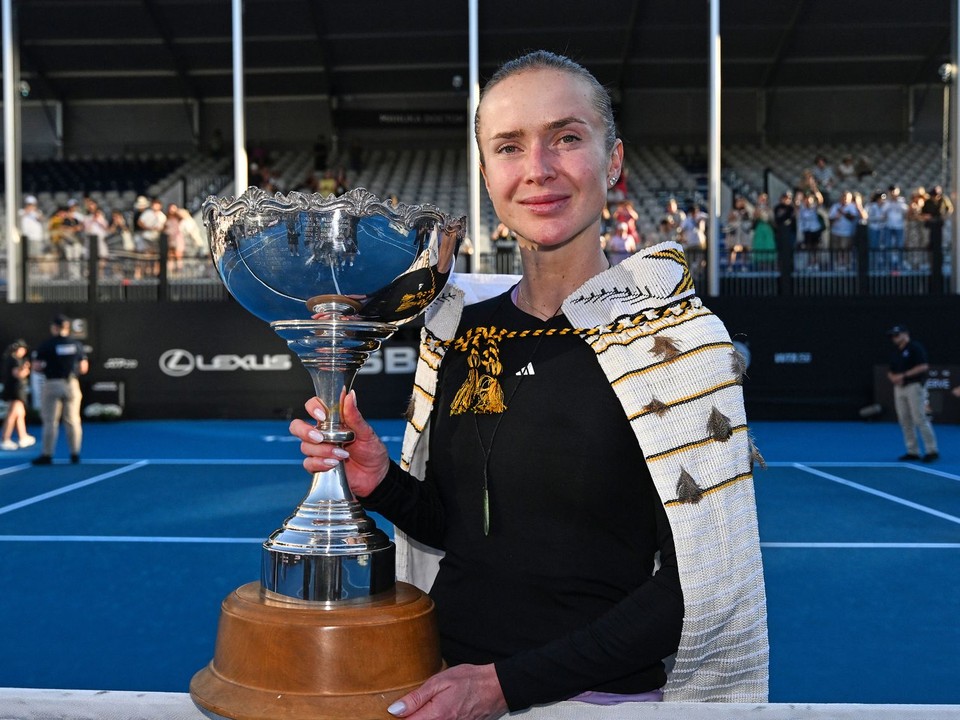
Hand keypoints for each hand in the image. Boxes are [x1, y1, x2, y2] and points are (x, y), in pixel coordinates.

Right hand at [288, 390, 389, 497]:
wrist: (376, 475)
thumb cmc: (371, 451)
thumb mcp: (366, 433)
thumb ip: (355, 416)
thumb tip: (350, 395)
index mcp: (333, 421)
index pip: (313, 407)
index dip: (313, 408)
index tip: (322, 415)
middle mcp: (322, 434)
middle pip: (298, 426)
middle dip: (305, 431)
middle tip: (320, 437)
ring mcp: (319, 450)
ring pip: (305, 446)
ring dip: (322, 450)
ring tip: (341, 454)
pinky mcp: (319, 466)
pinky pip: (309, 463)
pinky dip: (320, 463)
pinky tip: (334, 463)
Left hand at [386, 664, 507, 719]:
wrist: (496, 688)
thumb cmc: (469, 680)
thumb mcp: (440, 681)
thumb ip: (416, 698)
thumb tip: (394, 710)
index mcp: (436, 716)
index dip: (397, 719)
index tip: (390, 712)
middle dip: (410, 718)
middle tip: (405, 709)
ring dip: (420, 718)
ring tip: (420, 708)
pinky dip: (433, 719)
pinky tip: (431, 713)